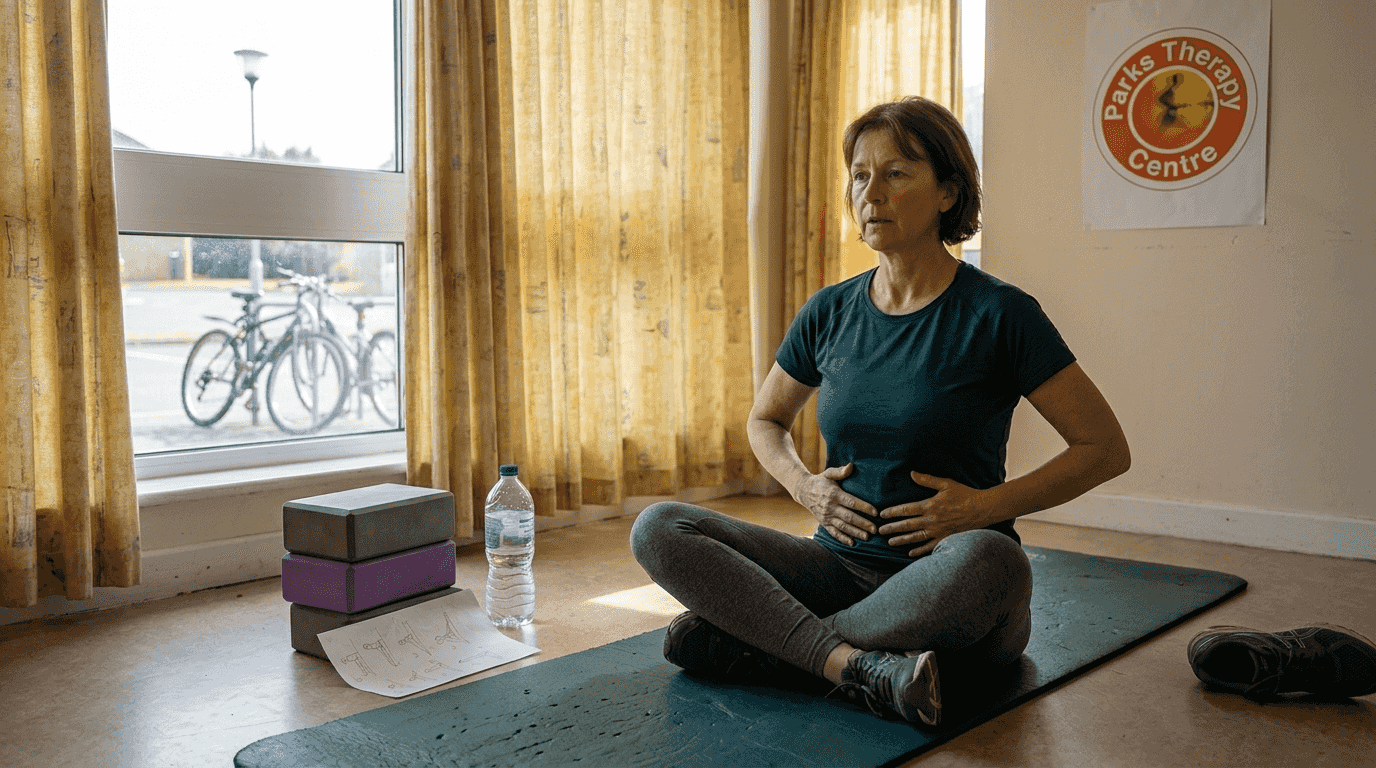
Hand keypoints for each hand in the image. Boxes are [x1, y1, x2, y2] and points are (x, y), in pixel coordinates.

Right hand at [794, 463, 877, 545]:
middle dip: (862, 523)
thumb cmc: (820, 481)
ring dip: (855, 532)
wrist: (803, 491)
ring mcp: (826, 516)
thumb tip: (851, 466)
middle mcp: (830, 507)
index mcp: (834, 494)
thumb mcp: (829, 473)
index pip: (851, 502)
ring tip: (867, 537)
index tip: (875, 512)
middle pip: (849, 517)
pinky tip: (852, 543)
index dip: (864, 507)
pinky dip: (842, 538)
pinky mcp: (823, 523)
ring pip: (843, 527)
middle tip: (875, 529)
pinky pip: (833, 532)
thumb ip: (840, 471)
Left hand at [877, 472, 993, 556]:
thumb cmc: (964, 494)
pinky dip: (919, 550)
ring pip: (916, 537)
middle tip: (879, 531)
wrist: (982, 509)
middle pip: (907, 525)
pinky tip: (910, 553)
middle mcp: (931, 520)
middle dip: (892, 528)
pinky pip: (929, 546)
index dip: (892, 512)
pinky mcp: (945, 538)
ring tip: (890, 542)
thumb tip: (912, 473)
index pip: (906, 510)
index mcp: (929, 505)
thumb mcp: (945, 484)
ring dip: (902, 540)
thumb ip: (927, 479)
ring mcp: (938, 531)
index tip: (882, 515)